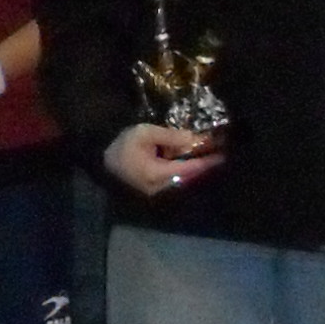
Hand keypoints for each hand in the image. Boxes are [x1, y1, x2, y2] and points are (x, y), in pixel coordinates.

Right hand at [103, 122, 225, 194]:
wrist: (101, 156)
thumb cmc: (123, 143)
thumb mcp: (146, 133)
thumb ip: (171, 136)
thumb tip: (194, 139)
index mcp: (157, 173)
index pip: (188, 168)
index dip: (206, 162)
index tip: (222, 156)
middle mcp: (159, 186)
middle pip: (188, 177)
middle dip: (203, 165)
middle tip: (219, 154)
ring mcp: (155, 190)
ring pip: (182, 180)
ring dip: (194, 169)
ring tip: (208, 156)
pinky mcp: (153, 188)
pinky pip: (174, 180)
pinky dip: (184, 171)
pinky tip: (190, 161)